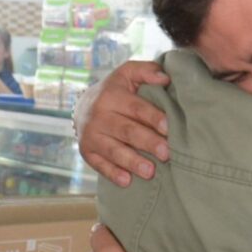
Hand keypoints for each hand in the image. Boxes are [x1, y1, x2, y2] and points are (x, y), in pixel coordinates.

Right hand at [76, 61, 170, 186]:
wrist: (82, 106)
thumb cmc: (116, 90)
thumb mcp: (128, 74)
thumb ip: (146, 71)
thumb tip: (165, 78)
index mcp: (111, 95)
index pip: (135, 107)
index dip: (152, 117)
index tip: (169, 127)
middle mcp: (99, 116)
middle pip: (127, 131)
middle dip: (147, 142)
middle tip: (166, 153)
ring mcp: (91, 135)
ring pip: (113, 150)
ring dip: (132, 162)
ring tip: (150, 172)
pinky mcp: (87, 152)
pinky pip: (99, 165)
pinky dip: (112, 174)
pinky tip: (126, 181)